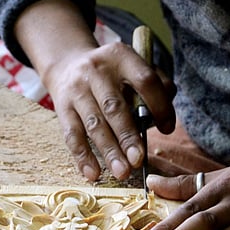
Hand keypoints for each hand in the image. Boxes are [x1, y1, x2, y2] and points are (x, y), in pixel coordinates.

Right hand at [38, 41, 173, 180]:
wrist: (68, 64)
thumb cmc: (112, 74)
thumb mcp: (132, 67)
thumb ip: (156, 86)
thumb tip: (166, 117)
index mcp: (120, 56)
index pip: (144, 80)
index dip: (159, 105)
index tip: (167, 129)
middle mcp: (96, 71)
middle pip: (114, 106)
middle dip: (128, 136)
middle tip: (138, 160)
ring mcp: (77, 89)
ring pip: (94, 124)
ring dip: (109, 150)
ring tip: (122, 172)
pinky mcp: (62, 107)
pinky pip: (72, 135)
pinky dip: (82, 156)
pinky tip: (93, 173)